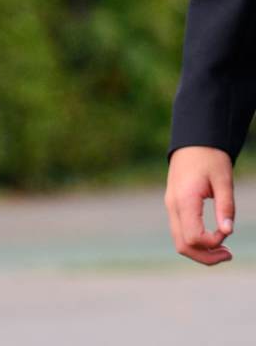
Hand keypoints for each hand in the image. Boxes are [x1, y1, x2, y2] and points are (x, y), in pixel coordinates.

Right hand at [167, 145, 235, 265]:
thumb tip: (229, 231)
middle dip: (206, 257)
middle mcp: (173, 206)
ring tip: (224, 250)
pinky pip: (181, 232)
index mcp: (184, 200)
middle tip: (229, 255)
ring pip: (180, 241)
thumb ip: (226, 206)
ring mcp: (171, 207)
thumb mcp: (223, 180)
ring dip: (201, 252)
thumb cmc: (210, 158)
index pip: (194, 237)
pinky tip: (213, 238)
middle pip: (182, 246)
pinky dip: (196, 242)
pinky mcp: (174, 206)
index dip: (214, 242)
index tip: (228, 230)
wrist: (192, 142)